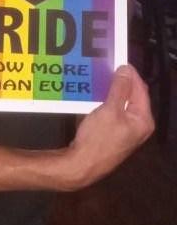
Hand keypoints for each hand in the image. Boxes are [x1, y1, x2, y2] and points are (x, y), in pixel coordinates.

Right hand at [65, 65, 153, 189]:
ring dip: (113, 89)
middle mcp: (138, 125)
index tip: (118, 60)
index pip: (140, 89)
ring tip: (101, 76)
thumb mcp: (110, 109)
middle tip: (108, 66)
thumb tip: (125, 70)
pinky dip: (107, 99)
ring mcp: (126, 129)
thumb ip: (119, 88)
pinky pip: (114, 110)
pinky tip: (97, 92)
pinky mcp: (114, 132)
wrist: (82, 164)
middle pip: (133, 95)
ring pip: (122, 102)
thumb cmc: (98, 138)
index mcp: (143, 120)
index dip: (130, 73)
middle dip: (122, 81)